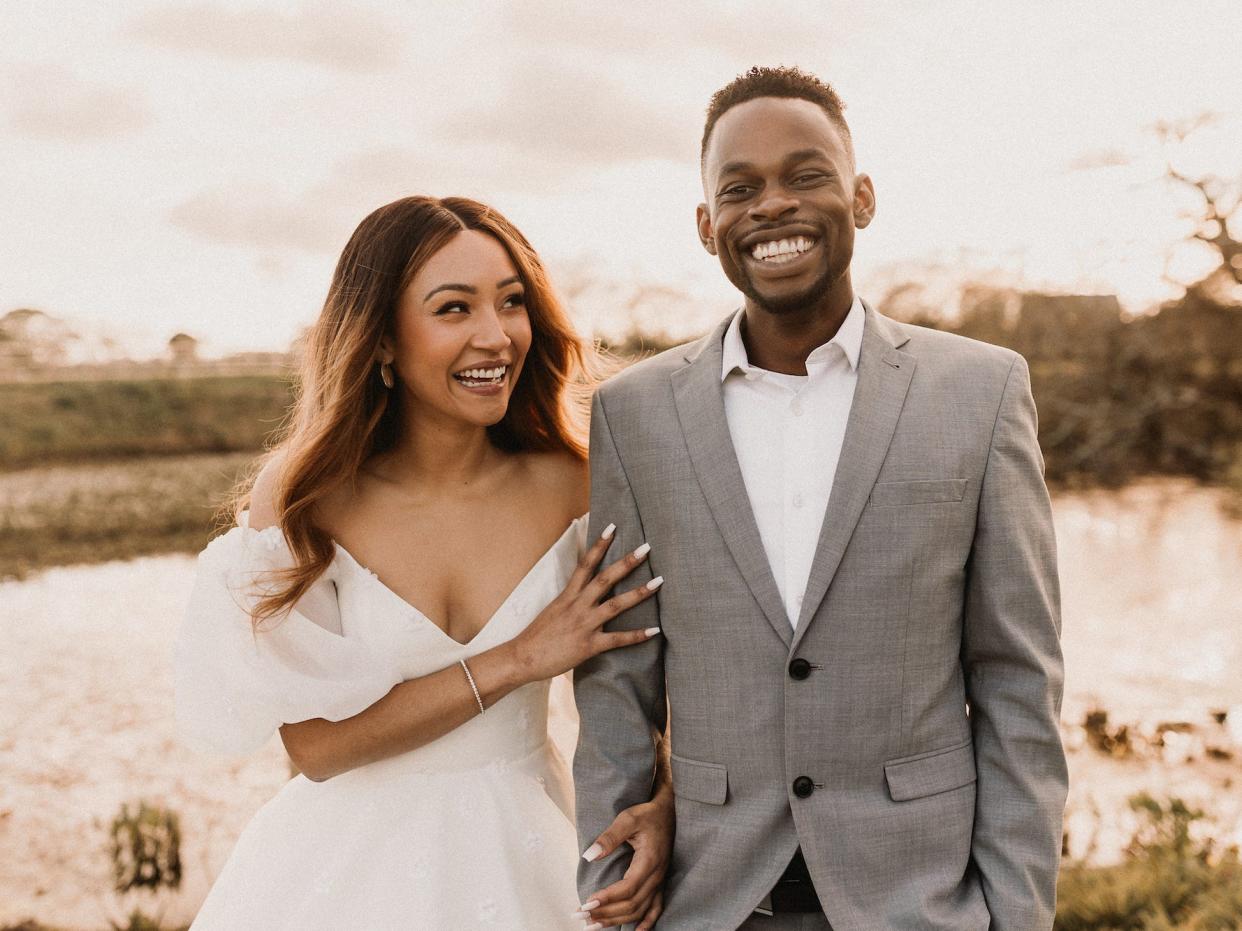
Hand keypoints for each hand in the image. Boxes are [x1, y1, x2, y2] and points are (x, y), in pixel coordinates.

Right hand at [506, 524, 661, 681]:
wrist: (522, 658)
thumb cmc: (537, 635)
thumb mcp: (554, 609)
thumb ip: (571, 600)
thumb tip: (584, 591)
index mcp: (568, 595)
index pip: (585, 564)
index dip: (599, 545)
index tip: (612, 528)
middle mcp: (578, 606)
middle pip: (605, 579)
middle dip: (627, 562)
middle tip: (646, 548)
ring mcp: (584, 625)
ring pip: (615, 605)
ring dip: (638, 593)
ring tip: (658, 582)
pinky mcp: (588, 645)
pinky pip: (617, 639)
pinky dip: (637, 635)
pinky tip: (655, 630)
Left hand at [578, 785, 673, 928]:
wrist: (669, 811)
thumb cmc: (647, 814)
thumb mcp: (628, 819)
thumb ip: (609, 837)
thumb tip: (589, 856)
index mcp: (649, 861)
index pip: (627, 888)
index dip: (607, 898)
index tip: (587, 903)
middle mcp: (656, 876)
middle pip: (632, 904)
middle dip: (606, 913)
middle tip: (582, 917)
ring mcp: (659, 881)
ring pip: (640, 910)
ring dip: (617, 920)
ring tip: (594, 925)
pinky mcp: (660, 882)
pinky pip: (655, 909)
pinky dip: (645, 923)